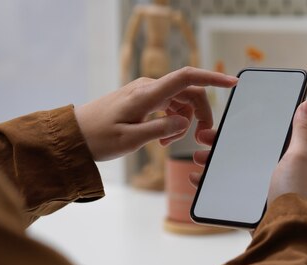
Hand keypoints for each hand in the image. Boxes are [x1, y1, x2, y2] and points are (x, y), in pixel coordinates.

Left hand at [75, 67, 237, 160]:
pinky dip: (172, 121)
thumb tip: (184, 122)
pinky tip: (162, 140)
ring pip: (180, 102)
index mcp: (147, 94)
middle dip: (200, 115)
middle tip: (201, 138)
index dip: (213, 78)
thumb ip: (160, 129)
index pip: (187, 78)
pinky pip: (169, 106)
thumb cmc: (98, 138)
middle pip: (189, 93)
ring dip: (183, 122)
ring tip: (167, 145)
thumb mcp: (130, 140)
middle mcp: (149, 87)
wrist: (73, 135)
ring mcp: (146, 91)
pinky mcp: (143, 99)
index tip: (233, 82)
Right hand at [190, 101, 306, 205]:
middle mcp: (272, 173)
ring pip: (230, 170)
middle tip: (203, 137)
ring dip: (212, 162)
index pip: (262, 137)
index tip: (226, 120)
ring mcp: (258, 190)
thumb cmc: (295, 192)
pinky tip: (196, 178)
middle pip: (242, 152)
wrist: (284, 228)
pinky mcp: (247, 205)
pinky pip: (224, 191)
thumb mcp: (300, 156)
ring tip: (198, 158)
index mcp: (286, 159)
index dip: (244, 127)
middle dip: (220, 144)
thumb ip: (302, 131)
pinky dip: (208, 184)